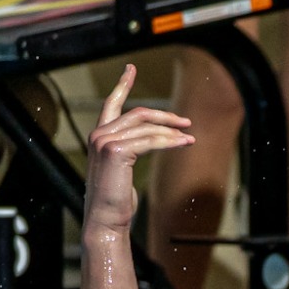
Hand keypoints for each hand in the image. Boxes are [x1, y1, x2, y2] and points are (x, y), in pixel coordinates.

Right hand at [84, 64, 192, 233]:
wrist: (105, 220)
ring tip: (189, 138)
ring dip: (172, 132)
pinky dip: (169, 142)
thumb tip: (154, 141)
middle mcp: (99, 135)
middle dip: (165, 116)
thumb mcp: (122, 170)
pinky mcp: (116, 151)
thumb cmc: (115, 201)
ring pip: (147, 128)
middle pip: (138, 114)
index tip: (131, 68)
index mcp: (99, 137)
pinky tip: (183, 144)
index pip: (111, 104)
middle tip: (186, 122)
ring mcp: (105, 141)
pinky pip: (150, 141)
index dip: (123, 84)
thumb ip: (131, 150)